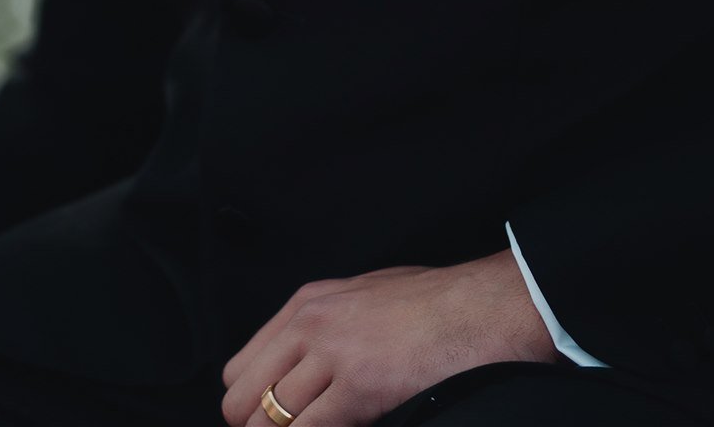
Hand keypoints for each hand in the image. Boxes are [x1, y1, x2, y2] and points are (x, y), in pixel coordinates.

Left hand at [222, 251, 558, 426]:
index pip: (240, 366)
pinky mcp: (357, 387)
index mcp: (305, 304)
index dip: (249, 404)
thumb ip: (323, 329)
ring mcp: (331, 355)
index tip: (265, 422)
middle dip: (253, 426)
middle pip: (240, 394)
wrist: (473, 309)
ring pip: (267, 419)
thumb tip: (304, 370)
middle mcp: (307, 325)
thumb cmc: (428, 305)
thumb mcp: (358, 298)